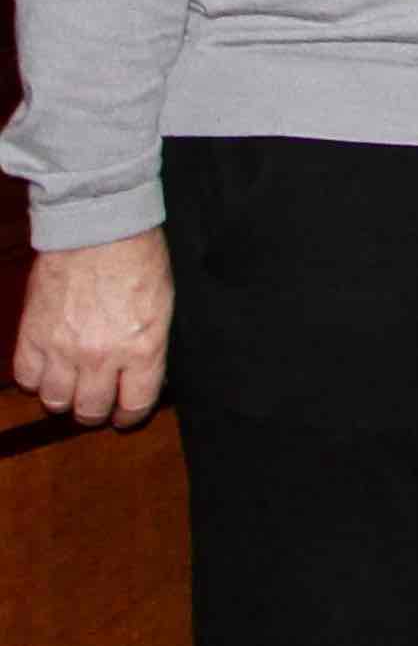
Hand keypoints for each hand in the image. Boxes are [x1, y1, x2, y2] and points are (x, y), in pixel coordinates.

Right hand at [9, 230, 174, 425]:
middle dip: (96, 411)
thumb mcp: (163, 310)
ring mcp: (63, 349)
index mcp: (143, 350)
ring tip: (70, 388)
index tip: (125, 415)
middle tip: (96, 404)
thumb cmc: (140, 261)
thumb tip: (142, 378)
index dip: (129, 416)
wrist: (99, 229)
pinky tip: (46, 371)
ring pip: (56, 401)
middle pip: (91, 410)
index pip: (135, 405)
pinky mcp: (33, 335)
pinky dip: (35, 380)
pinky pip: (26, 378)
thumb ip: (150, 349)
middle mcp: (102, 357)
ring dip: (64, 399)